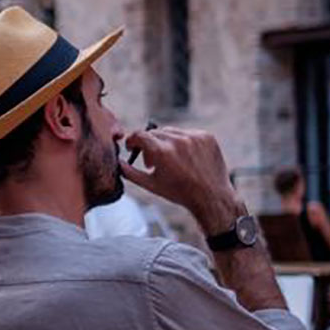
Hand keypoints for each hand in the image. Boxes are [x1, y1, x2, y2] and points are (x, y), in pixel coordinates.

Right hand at [121, 127, 242, 229]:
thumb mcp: (150, 185)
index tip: (132, 146)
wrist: (211, 197)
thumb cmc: (180, 193)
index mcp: (162, 152)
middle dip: (149, 145)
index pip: (139, 135)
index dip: (132, 140)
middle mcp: (178, 141)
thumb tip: (118, 162)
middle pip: (154, 133)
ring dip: (166, 142)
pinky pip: (188, 133)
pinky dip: (183, 143)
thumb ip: (130, 172)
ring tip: (171, 160)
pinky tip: (186, 158)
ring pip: (171, 132)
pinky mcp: (206, 137)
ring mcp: (194, 137)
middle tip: (152, 160)